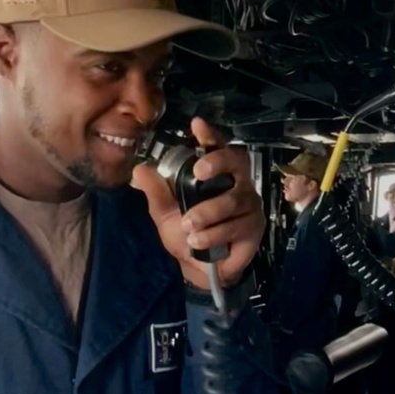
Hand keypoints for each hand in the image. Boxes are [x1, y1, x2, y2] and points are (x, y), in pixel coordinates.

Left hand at [132, 117, 263, 290]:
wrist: (199, 269)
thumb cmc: (187, 234)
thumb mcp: (165, 213)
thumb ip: (156, 192)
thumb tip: (140, 169)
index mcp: (216, 175)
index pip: (216, 148)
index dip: (209, 135)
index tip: (197, 124)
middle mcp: (237, 184)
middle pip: (237, 162)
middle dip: (218, 162)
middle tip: (198, 171)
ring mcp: (249, 206)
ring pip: (233, 201)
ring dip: (208, 213)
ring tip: (189, 226)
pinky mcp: (254, 229)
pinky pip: (236, 227)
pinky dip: (214, 234)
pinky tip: (199, 241)